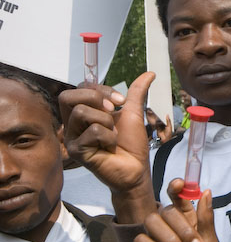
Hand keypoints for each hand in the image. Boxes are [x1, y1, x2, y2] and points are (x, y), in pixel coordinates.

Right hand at [58, 72, 156, 222]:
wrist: (136, 169)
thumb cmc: (131, 144)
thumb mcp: (134, 113)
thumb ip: (137, 92)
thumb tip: (150, 73)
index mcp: (83, 113)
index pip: (79, 88)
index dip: (100, 89)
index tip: (120, 101)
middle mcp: (73, 124)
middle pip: (68, 97)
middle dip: (96, 99)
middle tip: (113, 112)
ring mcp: (72, 138)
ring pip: (81, 112)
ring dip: (106, 122)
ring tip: (113, 135)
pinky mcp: (76, 151)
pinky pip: (92, 131)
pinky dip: (109, 137)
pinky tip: (110, 147)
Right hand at [134, 180, 218, 241]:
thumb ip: (205, 220)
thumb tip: (206, 191)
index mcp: (189, 223)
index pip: (179, 199)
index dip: (177, 188)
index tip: (179, 185)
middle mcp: (171, 229)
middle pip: (166, 210)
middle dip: (181, 227)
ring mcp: (156, 241)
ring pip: (151, 222)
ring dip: (169, 238)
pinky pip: (142, 241)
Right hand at [146, 108, 173, 142]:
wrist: (165, 140)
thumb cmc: (169, 134)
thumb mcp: (169, 126)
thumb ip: (168, 121)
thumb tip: (167, 115)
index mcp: (167, 123)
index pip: (165, 117)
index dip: (163, 114)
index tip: (162, 110)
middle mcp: (163, 124)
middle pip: (160, 118)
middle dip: (158, 114)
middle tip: (156, 110)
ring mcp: (159, 125)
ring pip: (157, 120)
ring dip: (155, 117)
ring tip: (153, 112)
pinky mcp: (156, 127)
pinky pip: (155, 123)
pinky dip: (153, 121)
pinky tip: (152, 117)